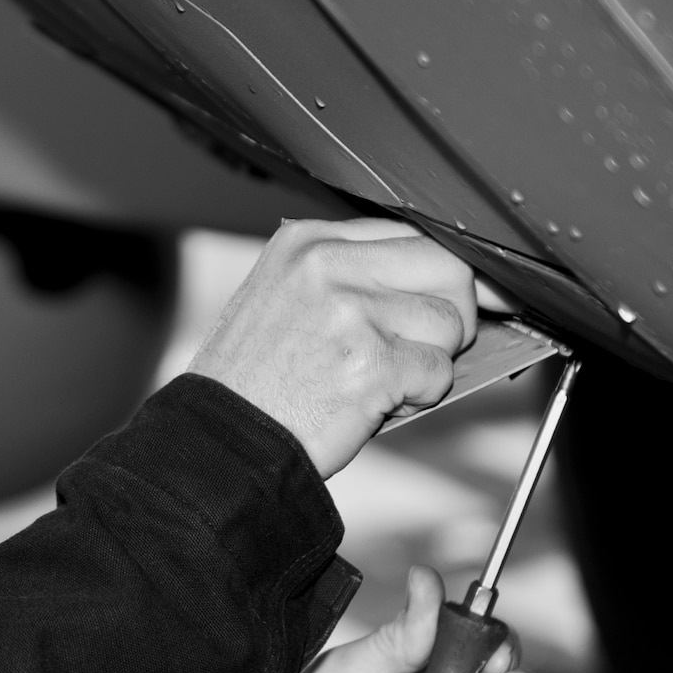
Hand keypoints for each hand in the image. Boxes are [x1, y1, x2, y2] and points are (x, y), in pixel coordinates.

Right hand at [188, 219, 475, 478]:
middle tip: (425, 344)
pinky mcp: (371, 364)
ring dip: (431, 360)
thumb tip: (432, 278)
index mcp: (308, 240)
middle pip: (447, 266)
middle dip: (453, 310)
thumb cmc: (249, 380)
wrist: (218, 438)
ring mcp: (351, 312)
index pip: (412, 233)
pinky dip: (420, 397)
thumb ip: (348, 274)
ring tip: (384, 377)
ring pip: (450, 322)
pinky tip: (377, 402)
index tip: (447, 299)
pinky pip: (439, 373)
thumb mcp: (282, 294)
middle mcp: (328, 265)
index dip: (437, 275)